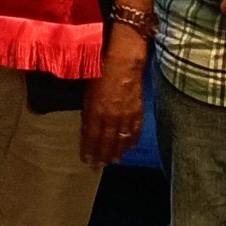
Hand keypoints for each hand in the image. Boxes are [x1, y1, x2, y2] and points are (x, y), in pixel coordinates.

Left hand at [81, 32, 147, 164]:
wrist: (124, 59)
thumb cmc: (101, 68)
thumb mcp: (87, 90)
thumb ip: (88, 110)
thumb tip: (88, 124)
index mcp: (97, 112)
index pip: (92, 137)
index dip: (90, 150)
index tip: (87, 160)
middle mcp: (112, 117)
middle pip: (107, 142)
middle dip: (102, 155)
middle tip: (98, 166)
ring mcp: (126, 115)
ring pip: (122, 140)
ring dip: (117, 152)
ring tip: (113, 161)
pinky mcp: (138, 110)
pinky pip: (135, 130)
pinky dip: (132, 140)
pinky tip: (129, 146)